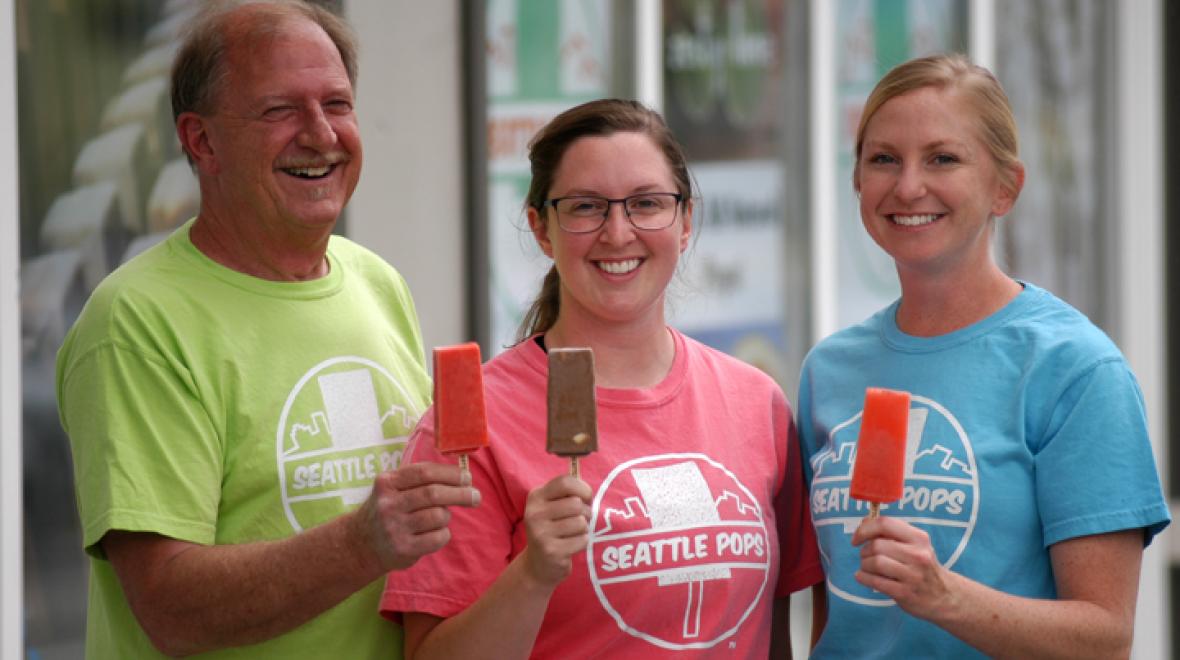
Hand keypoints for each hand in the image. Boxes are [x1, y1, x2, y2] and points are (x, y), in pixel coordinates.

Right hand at [356, 461, 480, 571]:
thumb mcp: (393, 488)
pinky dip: (443, 534)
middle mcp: (388, 504)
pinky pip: (438, 538)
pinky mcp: (403, 549)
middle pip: (434, 494)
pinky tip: (435, 533)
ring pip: (438, 516)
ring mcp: (394, 528)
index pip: (424, 472)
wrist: (360, 544)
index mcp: (387, 483)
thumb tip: (463, 476)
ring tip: (440, 518)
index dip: (450, 473)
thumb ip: (420, 479)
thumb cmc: (388, 510)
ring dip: (446, 515)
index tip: (467, 477)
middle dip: (460, 493)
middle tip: (476, 496)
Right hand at [521, 475, 591, 586]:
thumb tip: (588, 491)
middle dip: (586, 512)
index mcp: (535, 497)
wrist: (537, 565)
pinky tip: (571, 545)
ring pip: (580, 522)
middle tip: (580, 520)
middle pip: (576, 504)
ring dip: (584, 529)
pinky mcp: (551, 551)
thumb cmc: (552, 529)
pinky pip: (582, 540)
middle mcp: (534, 513)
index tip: (586, 498)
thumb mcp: (553, 507)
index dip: (583, 488)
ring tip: (574, 533)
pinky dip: (582, 542)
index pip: (565, 482)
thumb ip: (568, 494)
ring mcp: (541, 533)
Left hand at [851, 515, 957, 620]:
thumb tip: (864, 523)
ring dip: (864, 565)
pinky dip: (863, 578)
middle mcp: (918, 555)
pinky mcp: (905, 593)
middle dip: (864, 551)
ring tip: (867, 567)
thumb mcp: (915, 545)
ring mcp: (912, 575)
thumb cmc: (923, 566)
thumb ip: (891, 533)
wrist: (945, 596)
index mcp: (919, 538)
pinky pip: (875, 581)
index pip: (885, 524)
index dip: (865, 529)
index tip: (857, 538)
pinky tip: (863, 577)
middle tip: (865, 556)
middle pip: (877, 545)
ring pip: (875, 563)